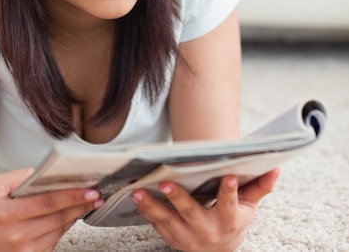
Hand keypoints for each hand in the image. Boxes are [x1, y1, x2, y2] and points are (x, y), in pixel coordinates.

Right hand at [0, 168, 103, 251]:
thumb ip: (21, 176)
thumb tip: (46, 174)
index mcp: (7, 215)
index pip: (47, 203)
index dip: (72, 195)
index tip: (90, 188)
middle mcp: (16, 236)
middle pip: (58, 218)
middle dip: (80, 204)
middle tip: (97, 194)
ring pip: (59, 231)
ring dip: (75, 216)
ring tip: (87, 202)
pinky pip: (53, 242)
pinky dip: (63, 228)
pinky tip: (70, 216)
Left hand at [131, 169, 279, 251]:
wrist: (221, 250)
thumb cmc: (235, 218)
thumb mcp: (249, 205)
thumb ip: (260, 187)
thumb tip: (275, 168)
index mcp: (230, 222)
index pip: (229, 205)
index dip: (229, 191)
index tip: (227, 175)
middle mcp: (209, 233)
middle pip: (192, 214)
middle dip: (178, 198)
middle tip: (165, 182)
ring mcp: (189, 239)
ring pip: (168, 221)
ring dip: (152, 206)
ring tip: (138, 190)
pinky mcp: (173, 239)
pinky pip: (158, 225)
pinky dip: (146, 212)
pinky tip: (136, 197)